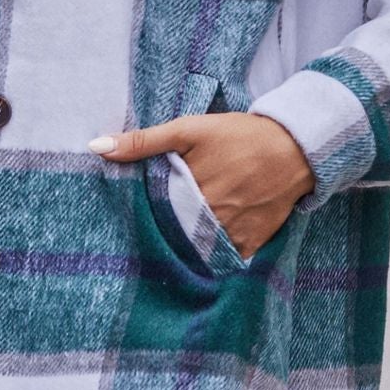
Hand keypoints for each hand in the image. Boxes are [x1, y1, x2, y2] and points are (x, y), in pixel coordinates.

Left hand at [89, 109, 315, 262]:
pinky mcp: (252, 243)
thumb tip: (96, 147)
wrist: (293, 146)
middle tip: (157, 228)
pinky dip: (214, 255)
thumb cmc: (238, 135)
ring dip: (187, 245)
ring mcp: (232, 234)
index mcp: (189, 193)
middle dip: (165, 233)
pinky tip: (206, 245)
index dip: (145, 217)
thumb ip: (142, 141)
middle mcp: (210, 218)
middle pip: (173, 236)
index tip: (138, 217)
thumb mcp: (188, 130)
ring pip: (197, 250)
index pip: (152, 217)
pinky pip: (224, 259)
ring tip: (182, 234)